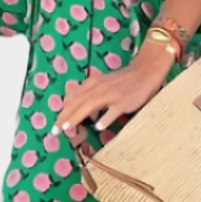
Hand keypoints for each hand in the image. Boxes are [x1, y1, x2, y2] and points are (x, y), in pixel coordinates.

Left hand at [51, 41, 174, 136]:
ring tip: (68, 128)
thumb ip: (90, 95)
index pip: (73, 98)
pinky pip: (112, 111)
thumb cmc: (123, 80)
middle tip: (55, 131)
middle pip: (77, 103)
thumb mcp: (103, 84)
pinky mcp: (123, 101)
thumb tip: (77, 110)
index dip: (63, 112)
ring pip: (89, 106)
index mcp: (92, 83)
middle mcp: (98, 88)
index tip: (56, 125)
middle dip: (65, 117)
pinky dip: (104, 119)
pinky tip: (98, 127)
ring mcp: (111, 95)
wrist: (145, 70)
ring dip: (77, 117)